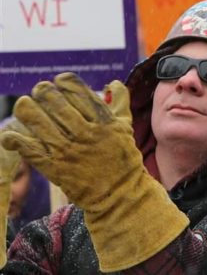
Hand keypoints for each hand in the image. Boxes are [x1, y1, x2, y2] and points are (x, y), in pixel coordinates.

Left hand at [0, 73, 187, 271]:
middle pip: (55, 102)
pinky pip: (28, 149)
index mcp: (103, 120)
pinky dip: (14, 140)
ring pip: (38, 122)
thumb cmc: (122, 158)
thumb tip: (113, 82)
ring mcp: (69, 150)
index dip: (63, 81)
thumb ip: (120, 101)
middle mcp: (86, 133)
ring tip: (24, 106)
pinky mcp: (55, 167)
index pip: (77, 90)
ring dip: (26, 110)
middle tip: (38, 92)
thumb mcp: (125, 127)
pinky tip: (9, 136)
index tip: (58, 83)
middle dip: (42, 91)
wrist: (119, 194)